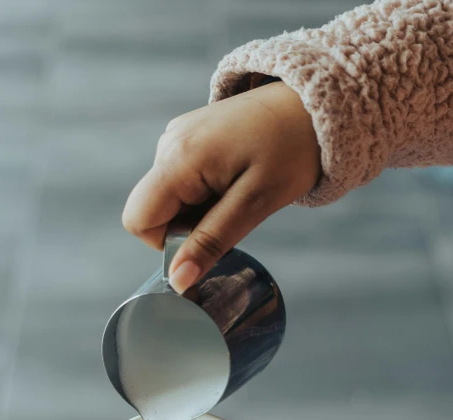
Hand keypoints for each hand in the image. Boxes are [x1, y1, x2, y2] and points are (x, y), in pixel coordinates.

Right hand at [122, 82, 319, 292]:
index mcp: (178, 158)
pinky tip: (234, 180)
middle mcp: (167, 144)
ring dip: (198, 211)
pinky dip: (204, 194)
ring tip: (238, 191)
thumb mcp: (254, 204)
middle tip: (232, 211)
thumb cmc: (291, 150)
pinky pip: (180, 183)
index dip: (168, 242)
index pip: (138, 221)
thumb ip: (211, 242)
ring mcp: (175, 138)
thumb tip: (177, 279)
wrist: (314, 106)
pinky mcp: (187, 138)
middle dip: (187, 227)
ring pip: (168, 200)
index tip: (209, 234)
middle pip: (152, 212)